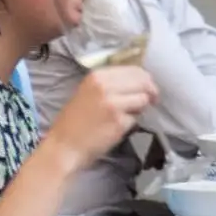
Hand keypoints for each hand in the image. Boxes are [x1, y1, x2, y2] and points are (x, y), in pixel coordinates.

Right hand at [44, 66, 159, 167]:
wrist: (64, 146)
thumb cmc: (75, 122)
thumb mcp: (89, 92)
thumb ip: (112, 84)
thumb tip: (139, 82)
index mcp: (97, 75)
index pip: (134, 69)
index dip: (145, 79)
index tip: (147, 88)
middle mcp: (105, 86)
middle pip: (143, 81)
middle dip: (150, 91)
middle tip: (151, 100)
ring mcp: (113, 103)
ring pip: (143, 99)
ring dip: (141, 108)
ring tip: (127, 116)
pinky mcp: (119, 121)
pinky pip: (137, 118)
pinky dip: (132, 122)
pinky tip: (119, 127)